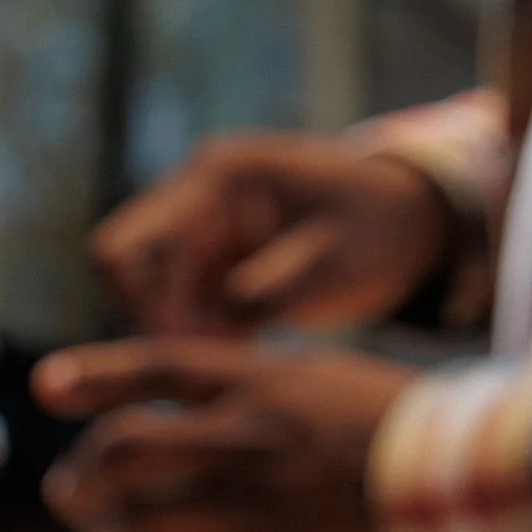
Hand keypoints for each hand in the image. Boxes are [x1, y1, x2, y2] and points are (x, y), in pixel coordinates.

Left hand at [35, 339, 417, 531]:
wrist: (474, 478)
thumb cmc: (403, 424)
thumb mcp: (323, 379)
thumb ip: (255, 388)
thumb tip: (193, 404)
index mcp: (258, 382)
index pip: (153, 368)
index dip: (93, 375)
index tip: (46, 387)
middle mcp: (243, 436)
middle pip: (124, 452)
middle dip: (81, 479)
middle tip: (68, 499)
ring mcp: (257, 503)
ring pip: (143, 523)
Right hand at [94, 134, 452, 336]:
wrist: (411, 222)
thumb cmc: (380, 226)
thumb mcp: (339, 255)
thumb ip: (275, 284)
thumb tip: (214, 326)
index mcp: (217, 177)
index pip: (131, 244)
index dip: (146, 301)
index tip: (190, 345)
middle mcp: (191, 197)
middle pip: (121, 266)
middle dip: (153, 317)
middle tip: (210, 355)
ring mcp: (196, 231)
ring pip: (142, 292)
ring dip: (176, 330)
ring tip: (236, 353)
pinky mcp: (208, 265)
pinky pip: (173, 306)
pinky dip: (196, 336)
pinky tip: (239, 352)